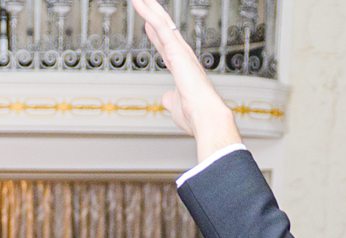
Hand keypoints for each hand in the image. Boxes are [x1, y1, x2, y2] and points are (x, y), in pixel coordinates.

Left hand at [128, 0, 241, 158]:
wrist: (206, 117)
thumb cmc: (195, 116)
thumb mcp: (176, 107)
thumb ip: (170, 100)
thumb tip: (166, 99)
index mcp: (182, 67)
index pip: (165, 45)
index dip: (155, 33)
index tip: (147, 24)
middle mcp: (182, 55)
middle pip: (163, 28)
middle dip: (152, 13)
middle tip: (143, 1)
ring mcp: (179, 50)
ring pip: (160, 22)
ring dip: (148, 7)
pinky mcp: (176, 49)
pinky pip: (159, 26)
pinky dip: (148, 13)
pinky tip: (139, 2)